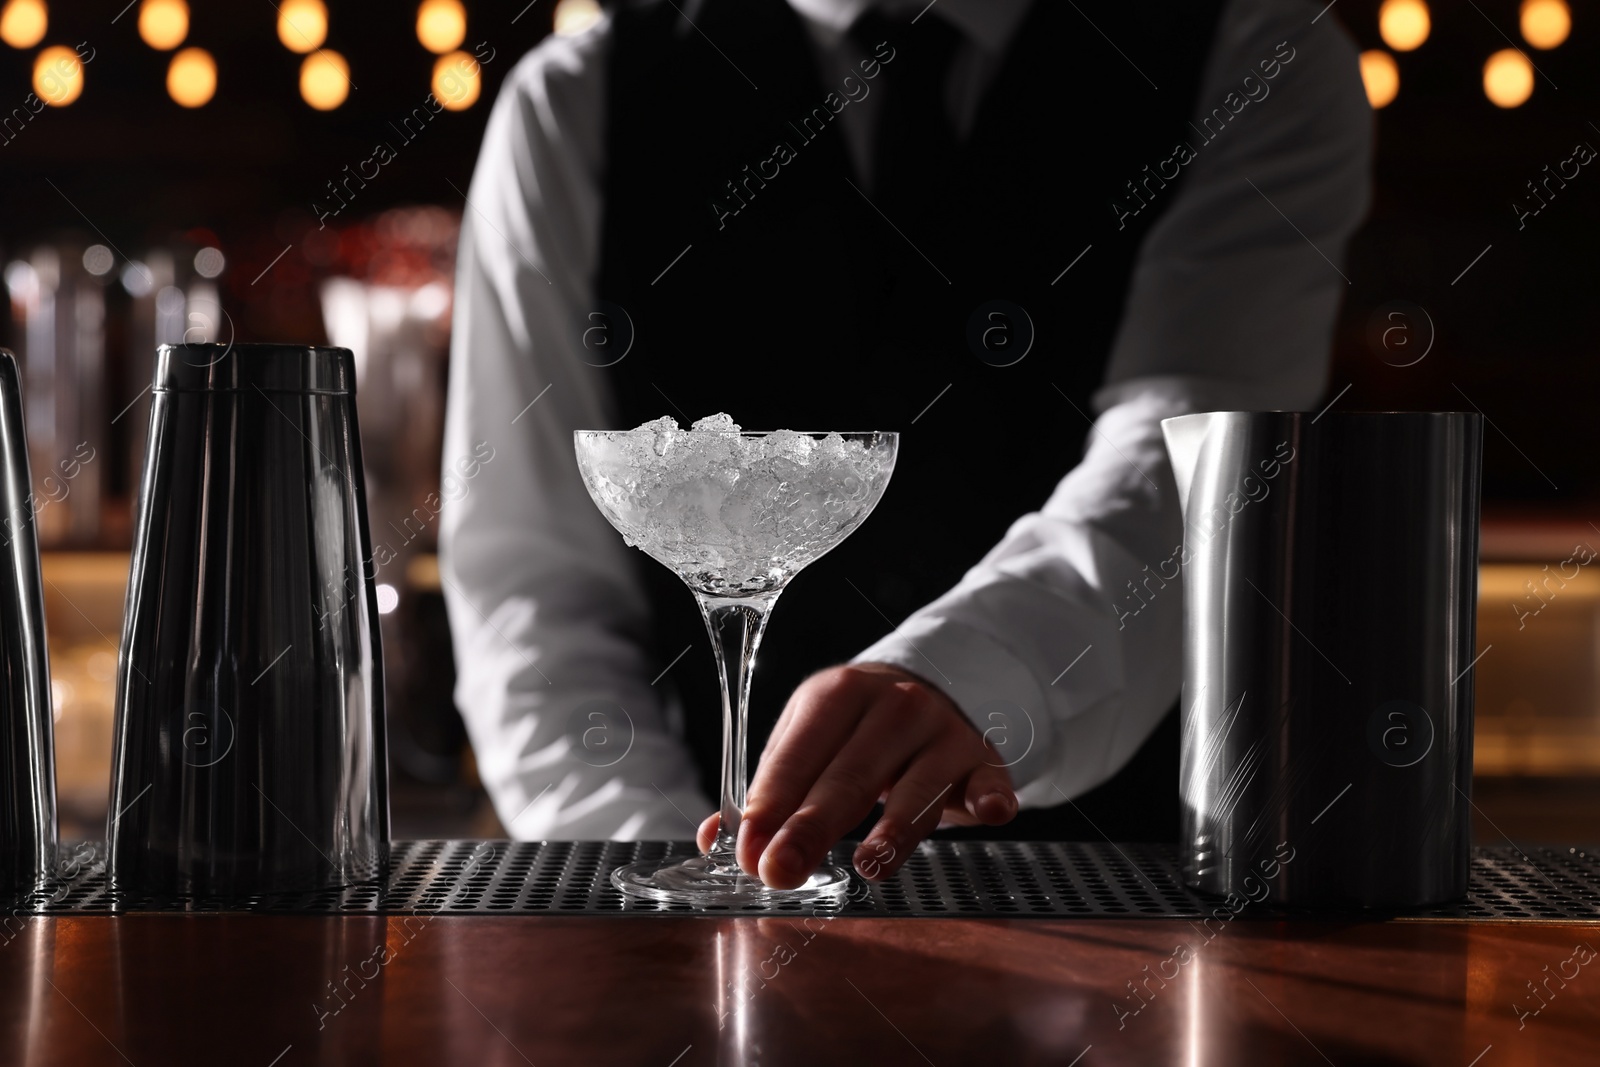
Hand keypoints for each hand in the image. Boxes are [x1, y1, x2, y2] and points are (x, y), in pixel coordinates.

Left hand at [695, 662, 1017, 887]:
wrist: (929, 686)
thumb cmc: (854, 728)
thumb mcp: (805, 739)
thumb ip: (767, 788)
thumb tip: (714, 839)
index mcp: (835, 694)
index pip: (797, 755)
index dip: (770, 805)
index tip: (748, 850)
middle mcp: (892, 706)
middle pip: (850, 776)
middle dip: (812, 827)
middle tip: (781, 870)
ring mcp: (941, 731)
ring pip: (918, 787)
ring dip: (894, 828)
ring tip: (868, 864)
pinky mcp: (982, 757)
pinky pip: (990, 779)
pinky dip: (993, 796)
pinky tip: (991, 812)